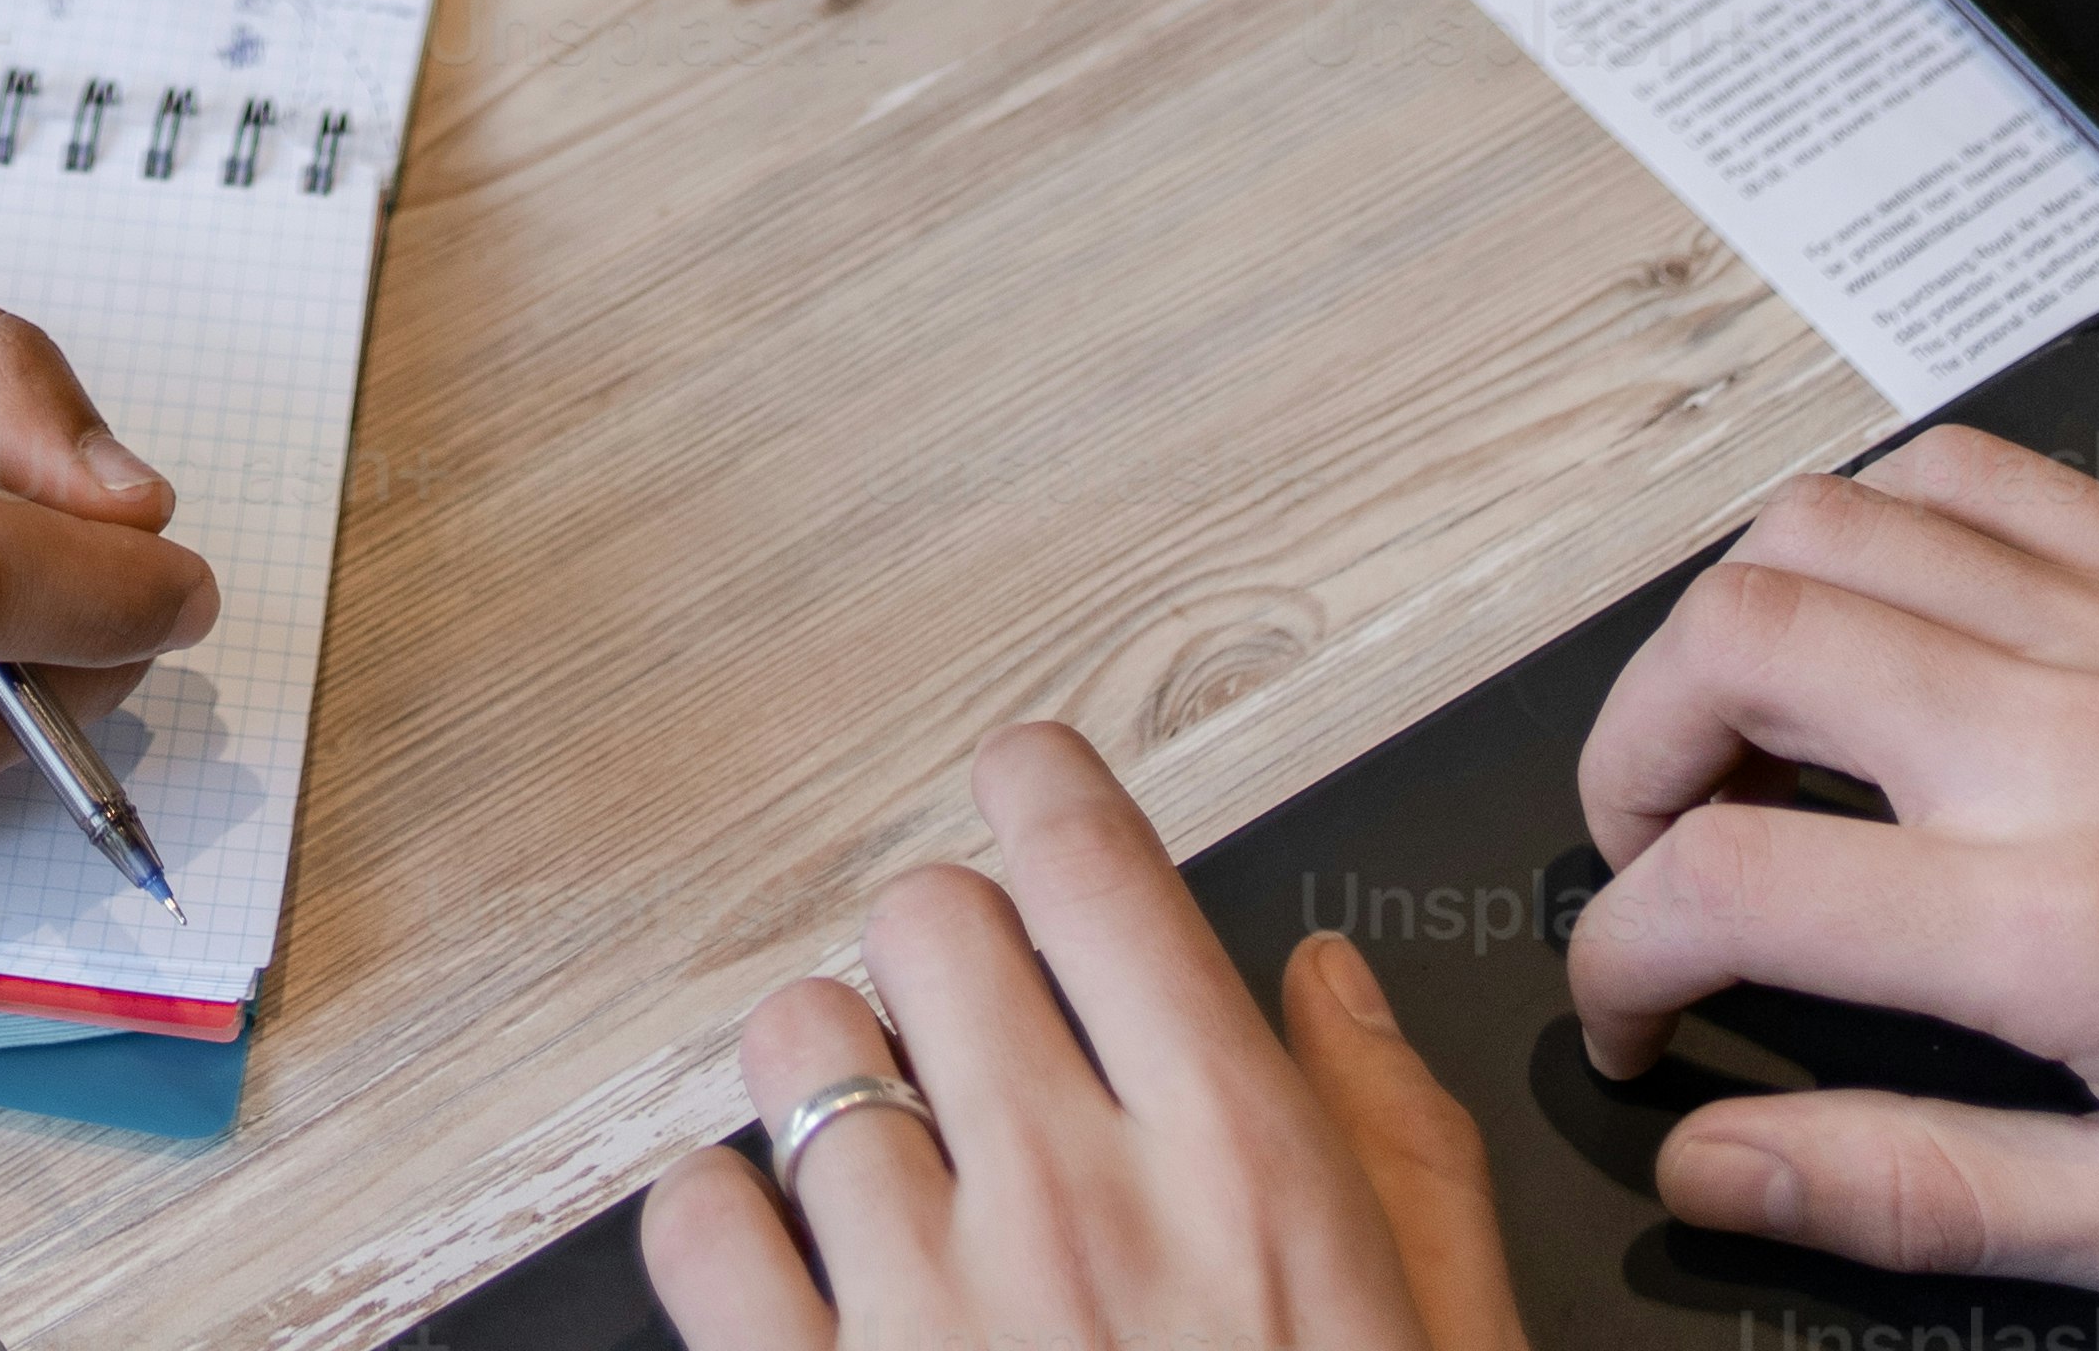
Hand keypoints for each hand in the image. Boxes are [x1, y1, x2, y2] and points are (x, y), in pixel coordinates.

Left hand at [643, 724, 1525, 1350]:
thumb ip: (1400, 1151)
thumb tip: (1328, 982)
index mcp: (1240, 1166)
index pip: (1084, 853)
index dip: (1045, 798)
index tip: (1033, 812)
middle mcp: (1067, 1199)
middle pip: (924, 916)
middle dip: (949, 958)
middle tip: (984, 1041)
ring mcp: (922, 1308)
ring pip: (799, 1047)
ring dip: (836, 1088)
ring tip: (894, 1170)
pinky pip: (698, 1218)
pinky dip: (726, 1228)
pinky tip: (796, 1280)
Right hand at [1569, 418, 2098, 1301]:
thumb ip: (1930, 1193)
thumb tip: (1720, 1174)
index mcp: (2072, 930)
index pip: (1725, 885)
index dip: (1624, 952)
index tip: (1634, 1004)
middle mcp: (2083, 743)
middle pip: (1734, 642)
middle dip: (1631, 748)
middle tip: (1654, 847)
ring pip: (1820, 523)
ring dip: (1733, 623)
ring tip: (1749, 730)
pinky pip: (1966, 469)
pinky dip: (1873, 525)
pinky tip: (1885, 620)